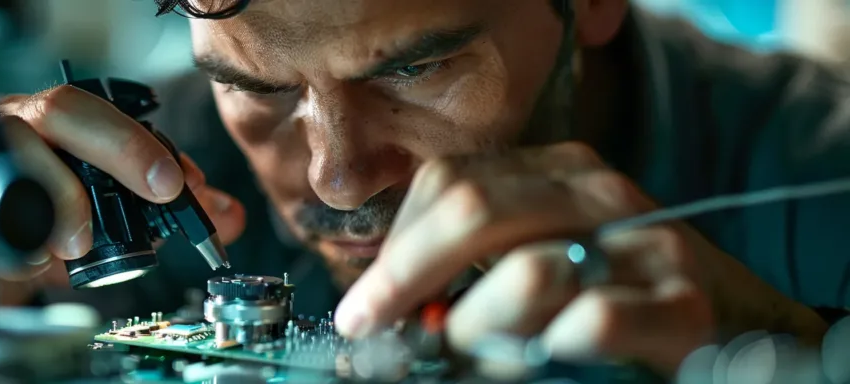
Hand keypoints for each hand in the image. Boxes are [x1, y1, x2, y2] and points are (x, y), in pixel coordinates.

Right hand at [0, 85, 246, 298]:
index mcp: (65, 119)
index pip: (104, 109)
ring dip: (60, 196)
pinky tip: (36, 258)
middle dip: (118, 149)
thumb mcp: (120, 211)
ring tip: (80, 240)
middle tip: (156, 194)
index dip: (142, 143)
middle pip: (61, 110)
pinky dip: (14, 237)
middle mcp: (21, 123)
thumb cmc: (57, 216)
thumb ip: (174, 207)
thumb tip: (228, 215)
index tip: (177, 183)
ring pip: (15, 146)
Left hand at [333, 142, 828, 376]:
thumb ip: (472, 266)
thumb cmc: (618, 298)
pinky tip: (552, 357)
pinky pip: (590, 322)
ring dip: (479, 326)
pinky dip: (552, 349)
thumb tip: (384, 301)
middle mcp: (598, 192)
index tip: (363, 304)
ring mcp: (645, 244)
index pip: (448, 183)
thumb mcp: (539, 259)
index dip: (394, 246)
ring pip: (525, 270)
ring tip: (479, 353)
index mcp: (555, 172)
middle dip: (408, 276)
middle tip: (376, 328)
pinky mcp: (684, 306)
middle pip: (472, 209)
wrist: (738, 332)